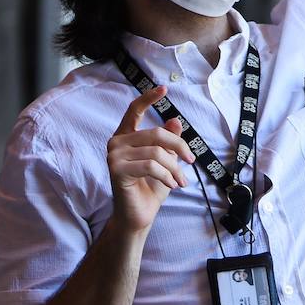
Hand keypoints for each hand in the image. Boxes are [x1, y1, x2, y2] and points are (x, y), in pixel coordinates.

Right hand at [106, 85, 194, 233]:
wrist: (138, 216)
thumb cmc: (151, 187)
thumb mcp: (166, 160)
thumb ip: (168, 141)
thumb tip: (175, 120)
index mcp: (125, 136)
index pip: (133, 110)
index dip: (148, 98)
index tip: (164, 88)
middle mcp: (116, 142)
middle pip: (156, 133)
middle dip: (179, 147)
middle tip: (191, 160)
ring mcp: (113, 156)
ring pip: (157, 152)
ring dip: (174, 168)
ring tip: (180, 180)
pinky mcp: (116, 170)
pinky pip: (151, 166)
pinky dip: (167, 176)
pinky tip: (172, 185)